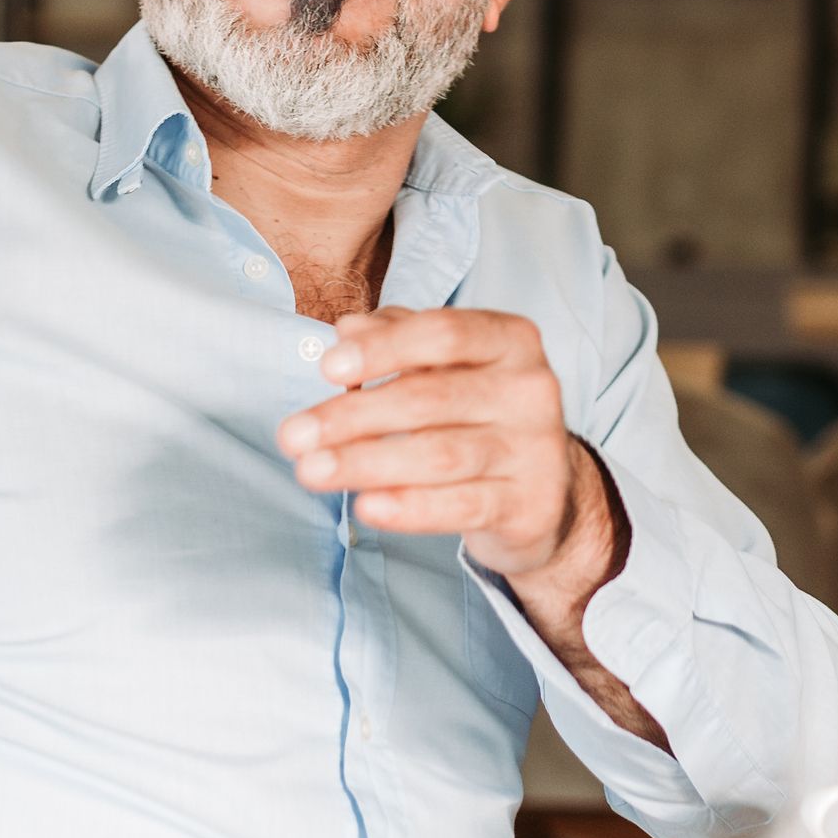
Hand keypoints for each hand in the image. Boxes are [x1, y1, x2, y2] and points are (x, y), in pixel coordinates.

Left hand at [278, 308, 598, 586]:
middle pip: (431, 398)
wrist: (543, 490)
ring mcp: (536, 450)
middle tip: (294, 434)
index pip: (444, 333)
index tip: (327, 367)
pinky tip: (365, 506)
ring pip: (441, 454)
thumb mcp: (444, 366)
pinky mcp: (530, 505)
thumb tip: (348, 330)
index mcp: (511, 340)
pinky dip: (410, 508)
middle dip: (354, 416)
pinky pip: (462, 506)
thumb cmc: (477, 414)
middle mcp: (532, 389)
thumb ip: (398, 338)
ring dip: (366, 463)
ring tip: (311, 471)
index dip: (384, 349)